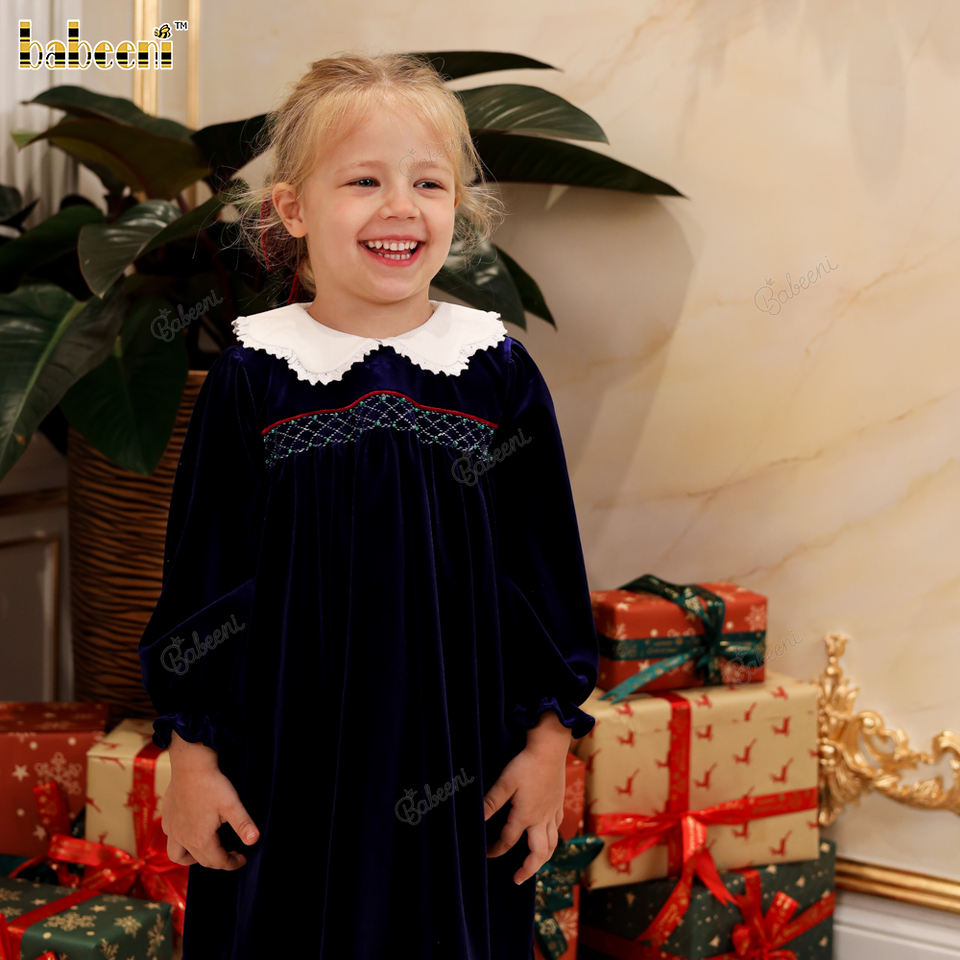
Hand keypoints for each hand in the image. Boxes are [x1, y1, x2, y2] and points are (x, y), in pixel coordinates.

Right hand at [161, 731, 259, 869]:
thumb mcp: (232, 804)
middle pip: (202, 861)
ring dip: (194, 859)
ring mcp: (172, 830)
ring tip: (206, 851)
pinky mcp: (166, 818)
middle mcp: (183, 839)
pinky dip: (181, 843)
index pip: (218, 861)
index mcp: (200, 839)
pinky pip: (171, 839)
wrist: (190, 765)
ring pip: (179, 856)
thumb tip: (254, 840)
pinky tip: (189, 832)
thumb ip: (243, 824)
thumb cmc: (211, 784)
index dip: (232, 863)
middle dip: (219, 861)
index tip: (243, 859)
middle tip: (232, 853)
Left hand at [484, 727, 568, 884]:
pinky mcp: (559, 803)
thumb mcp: (505, 782)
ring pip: (552, 844)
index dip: (496, 849)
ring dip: (543, 858)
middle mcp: (541, 818)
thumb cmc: (526, 764)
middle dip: (528, 869)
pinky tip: (548, 836)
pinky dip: (553, 837)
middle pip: (538, 853)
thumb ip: (492, 802)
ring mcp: (552, 812)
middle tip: (518, 879)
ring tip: (535, 864)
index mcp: (525, 815)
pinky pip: (558, 827)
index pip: (508, 840)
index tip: (487, 854)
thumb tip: (477, 820)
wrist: (550, 749)